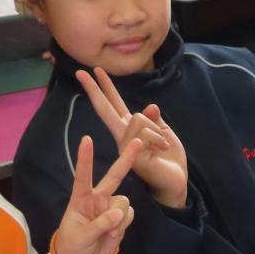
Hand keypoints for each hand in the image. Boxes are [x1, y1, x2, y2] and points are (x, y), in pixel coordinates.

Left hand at [51, 134, 137, 253]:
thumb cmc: (73, 245)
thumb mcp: (81, 237)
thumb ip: (99, 225)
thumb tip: (117, 214)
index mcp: (81, 199)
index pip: (83, 175)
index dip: (85, 158)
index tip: (86, 139)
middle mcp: (98, 199)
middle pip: (114, 176)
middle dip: (126, 159)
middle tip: (138, 141)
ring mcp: (110, 208)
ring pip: (124, 202)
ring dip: (119, 219)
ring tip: (107, 233)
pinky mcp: (120, 219)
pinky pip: (129, 215)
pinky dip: (123, 225)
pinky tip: (113, 234)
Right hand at [76, 67, 187, 208]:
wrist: (175, 182)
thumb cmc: (169, 159)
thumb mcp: (165, 132)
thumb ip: (154, 119)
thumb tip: (150, 107)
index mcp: (130, 129)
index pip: (114, 105)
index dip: (106, 87)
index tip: (95, 71)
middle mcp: (123, 136)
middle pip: (105, 109)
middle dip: (94, 89)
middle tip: (79, 71)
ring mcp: (124, 146)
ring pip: (138, 118)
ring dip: (157, 129)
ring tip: (163, 145)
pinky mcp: (129, 154)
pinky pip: (145, 132)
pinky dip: (159, 138)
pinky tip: (162, 149)